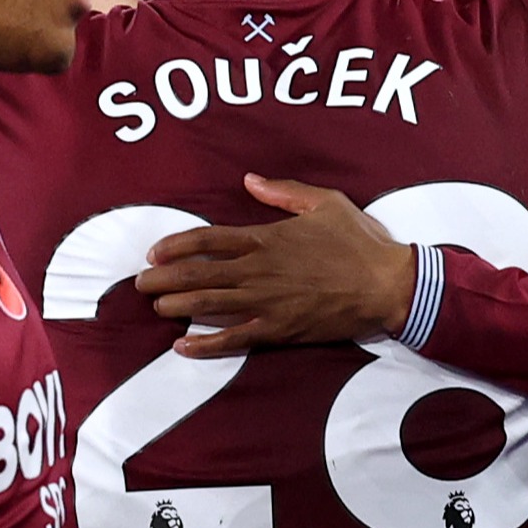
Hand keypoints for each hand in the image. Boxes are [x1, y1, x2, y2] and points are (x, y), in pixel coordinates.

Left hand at [136, 176, 417, 356]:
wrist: (388, 285)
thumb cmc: (359, 241)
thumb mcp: (325, 202)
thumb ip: (284, 192)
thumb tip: (249, 180)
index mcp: (266, 239)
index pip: (207, 240)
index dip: (175, 246)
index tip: (153, 253)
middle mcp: (259, 271)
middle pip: (198, 274)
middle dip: (163, 279)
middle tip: (139, 283)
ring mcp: (267, 303)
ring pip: (209, 305)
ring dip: (176, 306)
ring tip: (154, 307)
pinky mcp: (279, 331)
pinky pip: (235, 339)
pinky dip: (205, 344)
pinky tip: (182, 347)